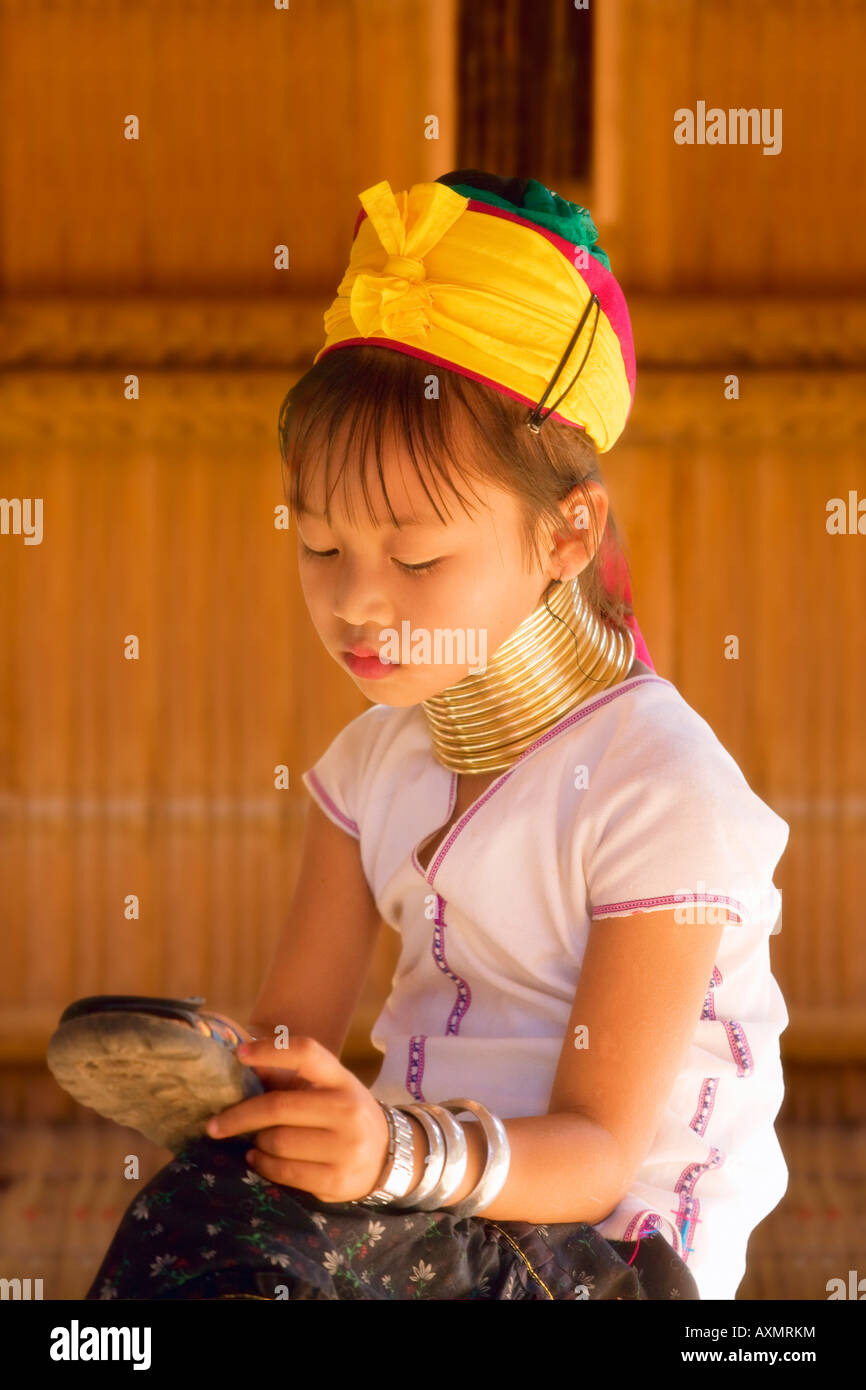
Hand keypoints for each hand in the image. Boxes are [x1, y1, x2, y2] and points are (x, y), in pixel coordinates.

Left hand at [205, 1034, 391, 1204]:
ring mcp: (345, 1147)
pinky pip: (284, 1172)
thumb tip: (242, 1064)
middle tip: (214, 1124)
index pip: (306, 1053)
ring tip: (252, 1142)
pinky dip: (263, 1165)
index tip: (237, 1054)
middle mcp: (347, 1110)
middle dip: (238, 1116)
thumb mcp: (328, 1089)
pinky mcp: (337, 1181)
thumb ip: (288, 1079)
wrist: (390, 1154)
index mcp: (342, 1080)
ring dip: (255, 1143)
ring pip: (277, 1142)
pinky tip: (259, 1159)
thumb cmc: (344, 1114)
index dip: (270, 1050)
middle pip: (278, 1106)